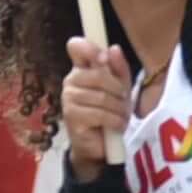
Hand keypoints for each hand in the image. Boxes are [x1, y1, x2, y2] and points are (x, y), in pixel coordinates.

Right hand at [57, 36, 133, 176]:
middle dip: (117, 89)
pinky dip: (114, 121)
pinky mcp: (72, 117)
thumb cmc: (109, 112)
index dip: (89, 48)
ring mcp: (68, 99)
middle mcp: (70, 80)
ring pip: (101, 96)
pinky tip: (116, 126)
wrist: (100, 145)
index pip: (76, 47)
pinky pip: (99, 114)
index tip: (103, 58)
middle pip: (98, 74)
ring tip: (120, 116)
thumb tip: (113, 48)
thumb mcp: (120, 88)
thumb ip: (119, 68)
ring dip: (118, 109)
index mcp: (81, 68)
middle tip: (123, 101)